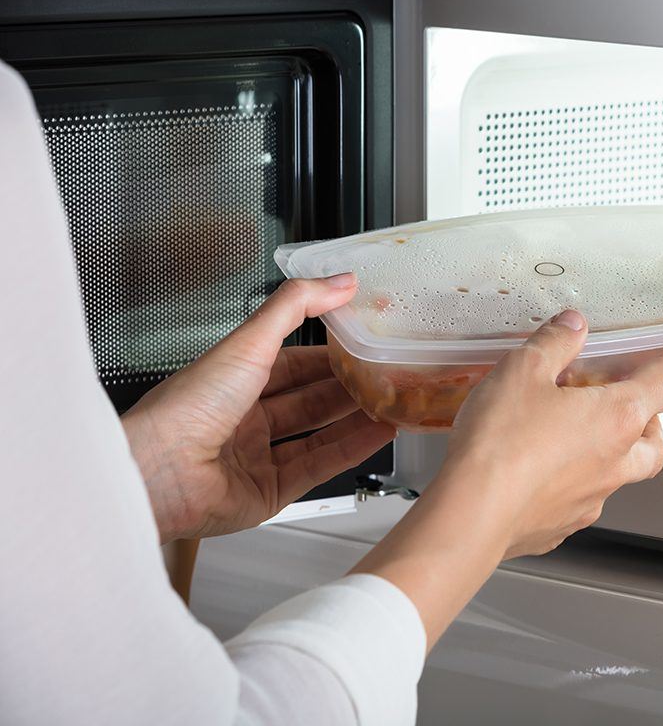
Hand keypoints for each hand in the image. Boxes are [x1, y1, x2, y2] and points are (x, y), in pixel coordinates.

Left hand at [122, 274, 395, 542]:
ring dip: (356, 419)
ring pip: (319, 433)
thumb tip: (338, 281)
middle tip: (386, 375)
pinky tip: (377, 434)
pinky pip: (319, 466)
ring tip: (391, 403)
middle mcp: (243, 418)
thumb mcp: (249, 341)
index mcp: (232, 380)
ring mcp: (256, 457)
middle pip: (310, 400)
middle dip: (349, 388)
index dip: (330, 354)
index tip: (364, 343)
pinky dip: (351, 449)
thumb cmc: (187, 407)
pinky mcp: (268, 492)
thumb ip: (296, 306)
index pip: (294, 363)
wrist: (160, 472)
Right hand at [444, 309, 662, 557]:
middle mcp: (614, 463)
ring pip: (618, 477)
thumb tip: (572, 326)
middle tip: (635, 408)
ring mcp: (590, 501)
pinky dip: (571, 484)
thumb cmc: (500, 444)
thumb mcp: (523, 371)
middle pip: (653, 445)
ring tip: (576, 437)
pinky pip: (578, 502)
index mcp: (616, 418)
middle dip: (651, 424)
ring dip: (610, 456)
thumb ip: (554, 344)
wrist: (470, 515)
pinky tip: (539, 473)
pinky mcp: (559, 527)